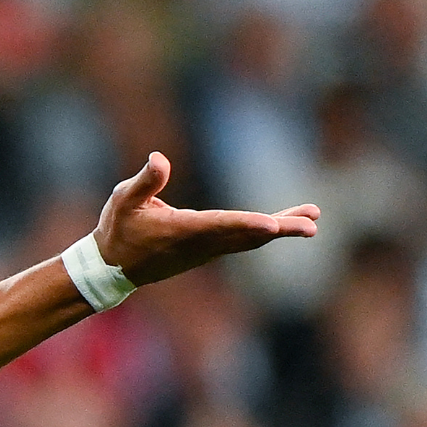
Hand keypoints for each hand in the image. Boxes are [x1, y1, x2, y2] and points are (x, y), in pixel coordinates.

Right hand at [93, 152, 319, 285]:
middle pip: (247, 235)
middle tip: (311, 224)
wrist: (114, 267)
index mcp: (181, 230)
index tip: (274, 225)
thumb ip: (144, 181)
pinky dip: (265, 232)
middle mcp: (200, 243)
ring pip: (250, 239)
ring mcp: (207, 250)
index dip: (247, 224)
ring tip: (311, 219)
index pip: (220, 225)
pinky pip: (243, 241)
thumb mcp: (123, 199)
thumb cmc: (118, 229)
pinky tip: (282, 224)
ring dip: (281, 228)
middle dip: (281, 228)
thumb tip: (159, 158)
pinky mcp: (208, 250)